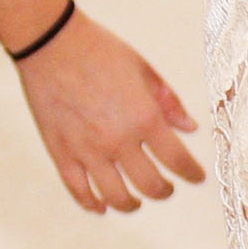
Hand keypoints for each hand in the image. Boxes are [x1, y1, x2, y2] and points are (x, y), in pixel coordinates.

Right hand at [17, 10, 204, 208]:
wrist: (51, 42)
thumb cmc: (100, 50)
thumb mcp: (144, 70)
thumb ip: (169, 103)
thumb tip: (190, 128)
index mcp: (144, 118)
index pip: (177, 161)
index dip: (192, 174)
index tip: (196, 177)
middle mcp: (118, 140)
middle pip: (150, 186)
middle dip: (164, 191)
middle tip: (166, 188)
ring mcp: (87, 150)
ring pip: (116, 197)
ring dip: (131, 204)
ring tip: (136, 200)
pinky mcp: (60, 152)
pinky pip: (78, 191)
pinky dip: (92, 204)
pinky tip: (101, 206)